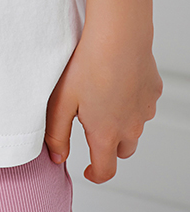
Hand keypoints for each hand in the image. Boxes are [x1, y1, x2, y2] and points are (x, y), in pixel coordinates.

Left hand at [44, 32, 162, 182]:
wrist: (118, 36)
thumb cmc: (87, 65)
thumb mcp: (61, 101)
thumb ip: (57, 133)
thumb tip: (57, 157)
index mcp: (106, 134)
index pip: (105, 171)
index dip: (96, 175)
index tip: (88, 171)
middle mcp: (130, 127)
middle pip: (122, 151)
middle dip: (109, 146)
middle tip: (93, 125)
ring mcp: (145, 110)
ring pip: (135, 126)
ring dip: (122, 122)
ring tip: (104, 97)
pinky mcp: (154, 91)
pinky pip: (143, 104)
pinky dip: (132, 100)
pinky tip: (118, 80)